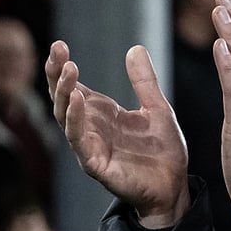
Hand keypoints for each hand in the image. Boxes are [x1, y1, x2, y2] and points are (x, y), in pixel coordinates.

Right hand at [45, 41, 189, 227]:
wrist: (174, 185)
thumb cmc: (162, 151)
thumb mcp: (157, 108)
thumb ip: (145, 82)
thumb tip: (135, 48)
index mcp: (101, 114)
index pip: (73, 87)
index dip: (62, 67)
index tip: (59, 45)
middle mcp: (90, 128)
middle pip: (63, 98)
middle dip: (57, 75)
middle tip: (58, 51)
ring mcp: (90, 147)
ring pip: (66, 118)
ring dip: (65, 94)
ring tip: (69, 71)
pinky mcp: (96, 165)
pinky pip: (79, 142)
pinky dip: (75, 122)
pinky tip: (78, 101)